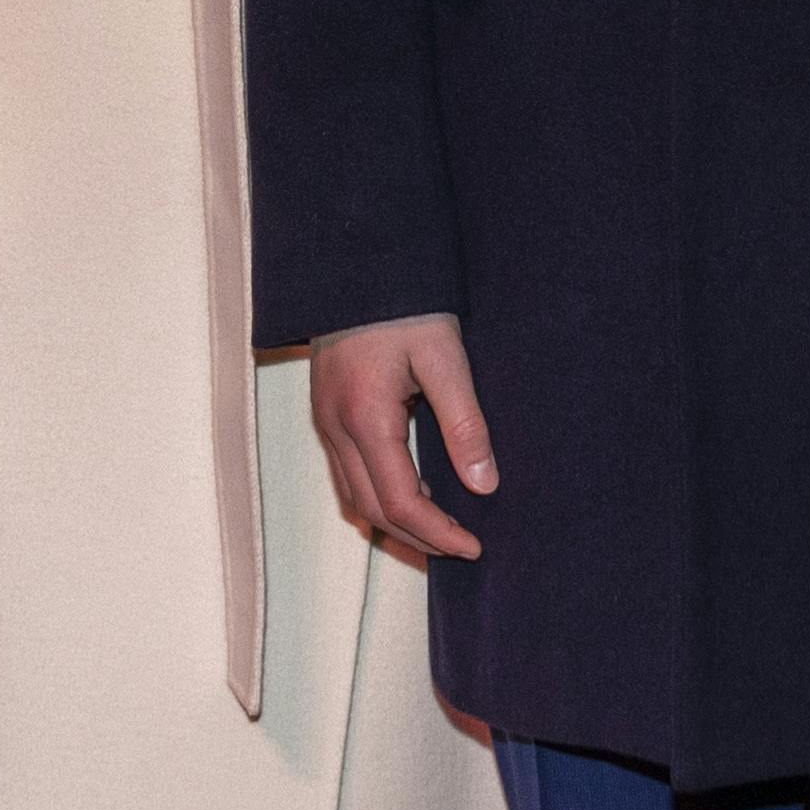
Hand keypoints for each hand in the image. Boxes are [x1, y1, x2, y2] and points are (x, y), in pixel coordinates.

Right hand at [312, 313, 495, 563]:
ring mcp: (325, 421)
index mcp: (366, 418)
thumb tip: (484, 484)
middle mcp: (336, 428)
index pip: (400, 501)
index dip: (438, 533)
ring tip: (440, 530)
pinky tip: (413, 490)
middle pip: (373, 510)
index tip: (474, 547)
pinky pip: (347, 474)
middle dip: (417, 538)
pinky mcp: (327, 412)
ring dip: (395, 522)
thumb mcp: (444, 357)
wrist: (357, 262)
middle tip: (462, 548)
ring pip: (354, 497)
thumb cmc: (404, 303)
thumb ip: (464, 423)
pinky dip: (378, 496)